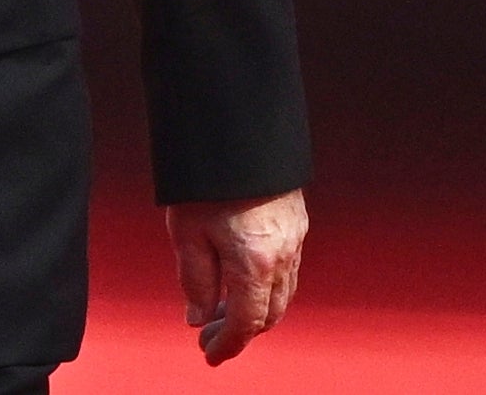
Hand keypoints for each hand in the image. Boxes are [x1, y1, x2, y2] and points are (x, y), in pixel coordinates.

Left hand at [166, 189, 305, 363]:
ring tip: (222, 306)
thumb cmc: (209, 181)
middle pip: (270, 313)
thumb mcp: (187, 236)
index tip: (210, 354)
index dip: (227, 345)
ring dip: (256, 308)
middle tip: (209, 333)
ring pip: (283, 292)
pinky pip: (289, 267)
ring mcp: (295, 235)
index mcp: (255, 264)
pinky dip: (268, 284)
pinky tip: (243, 276)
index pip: (246, 323)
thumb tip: (199, 316)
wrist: (240, 130)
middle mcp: (283, 253)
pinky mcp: (297, 219)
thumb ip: (195, 283)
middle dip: (242, 330)